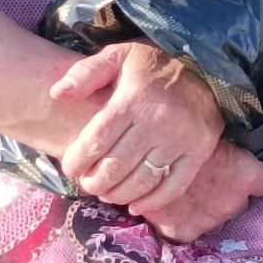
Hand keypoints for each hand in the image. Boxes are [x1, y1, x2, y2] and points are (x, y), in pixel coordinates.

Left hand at [47, 42, 223, 214]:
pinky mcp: (199, 151)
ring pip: (141, 182)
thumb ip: (85, 73)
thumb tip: (57, 94)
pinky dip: (151, 202)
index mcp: (133, 99)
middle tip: (88, 183)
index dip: (77, 162)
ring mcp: (181, 139)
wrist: (205, 66)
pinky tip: (135, 205)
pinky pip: (173, 187)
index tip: (71, 167)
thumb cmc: (153, 66)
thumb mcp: (118, 56)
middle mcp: (158, 121)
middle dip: (94, 182)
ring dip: (117, 195)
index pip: (96, 142)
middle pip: (116, 167)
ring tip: (106, 192)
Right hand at [140, 142, 262, 243]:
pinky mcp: (183, 232)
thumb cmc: (182, 134)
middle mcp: (234, 203)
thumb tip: (231, 155)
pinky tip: (172, 208)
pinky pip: (188, 231)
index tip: (239, 174)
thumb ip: (228, 152)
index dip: (250, 178)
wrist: (146, 152)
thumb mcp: (213, 137)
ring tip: (188, 195)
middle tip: (207, 183)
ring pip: (215, 220)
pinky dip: (180, 222)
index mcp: (247, 176)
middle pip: (238, 204)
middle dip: (225, 196)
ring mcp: (210, 221)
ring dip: (205, 211)